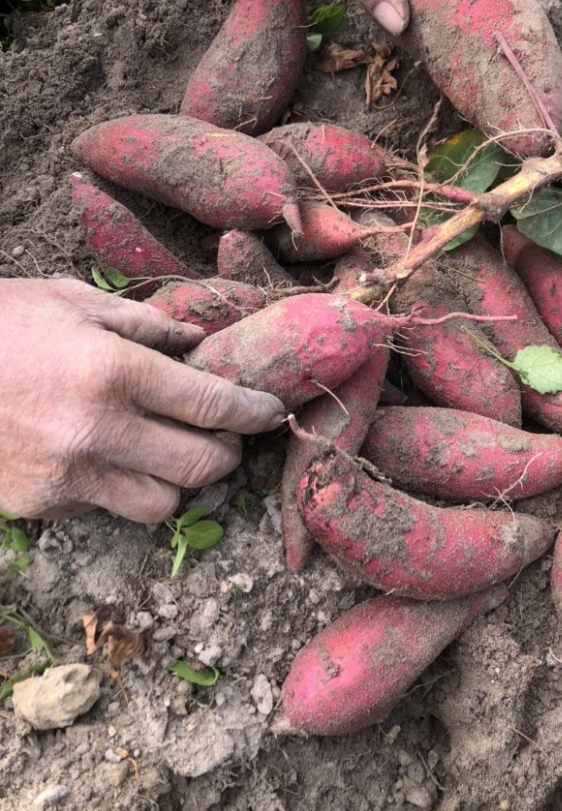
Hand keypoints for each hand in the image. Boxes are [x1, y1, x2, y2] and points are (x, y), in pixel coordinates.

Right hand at [0, 279, 283, 522]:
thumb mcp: (71, 300)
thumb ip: (143, 323)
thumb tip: (196, 341)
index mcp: (113, 371)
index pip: (212, 405)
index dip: (253, 413)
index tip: (271, 413)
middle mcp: (98, 431)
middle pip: (201, 467)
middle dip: (225, 453)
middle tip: (222, 435)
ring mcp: (67, 476)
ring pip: (162, 505)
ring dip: (176, 481)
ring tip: (165, 451)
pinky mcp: (40, 505)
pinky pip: (106, 509)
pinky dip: (119, 488)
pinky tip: (104, 457)